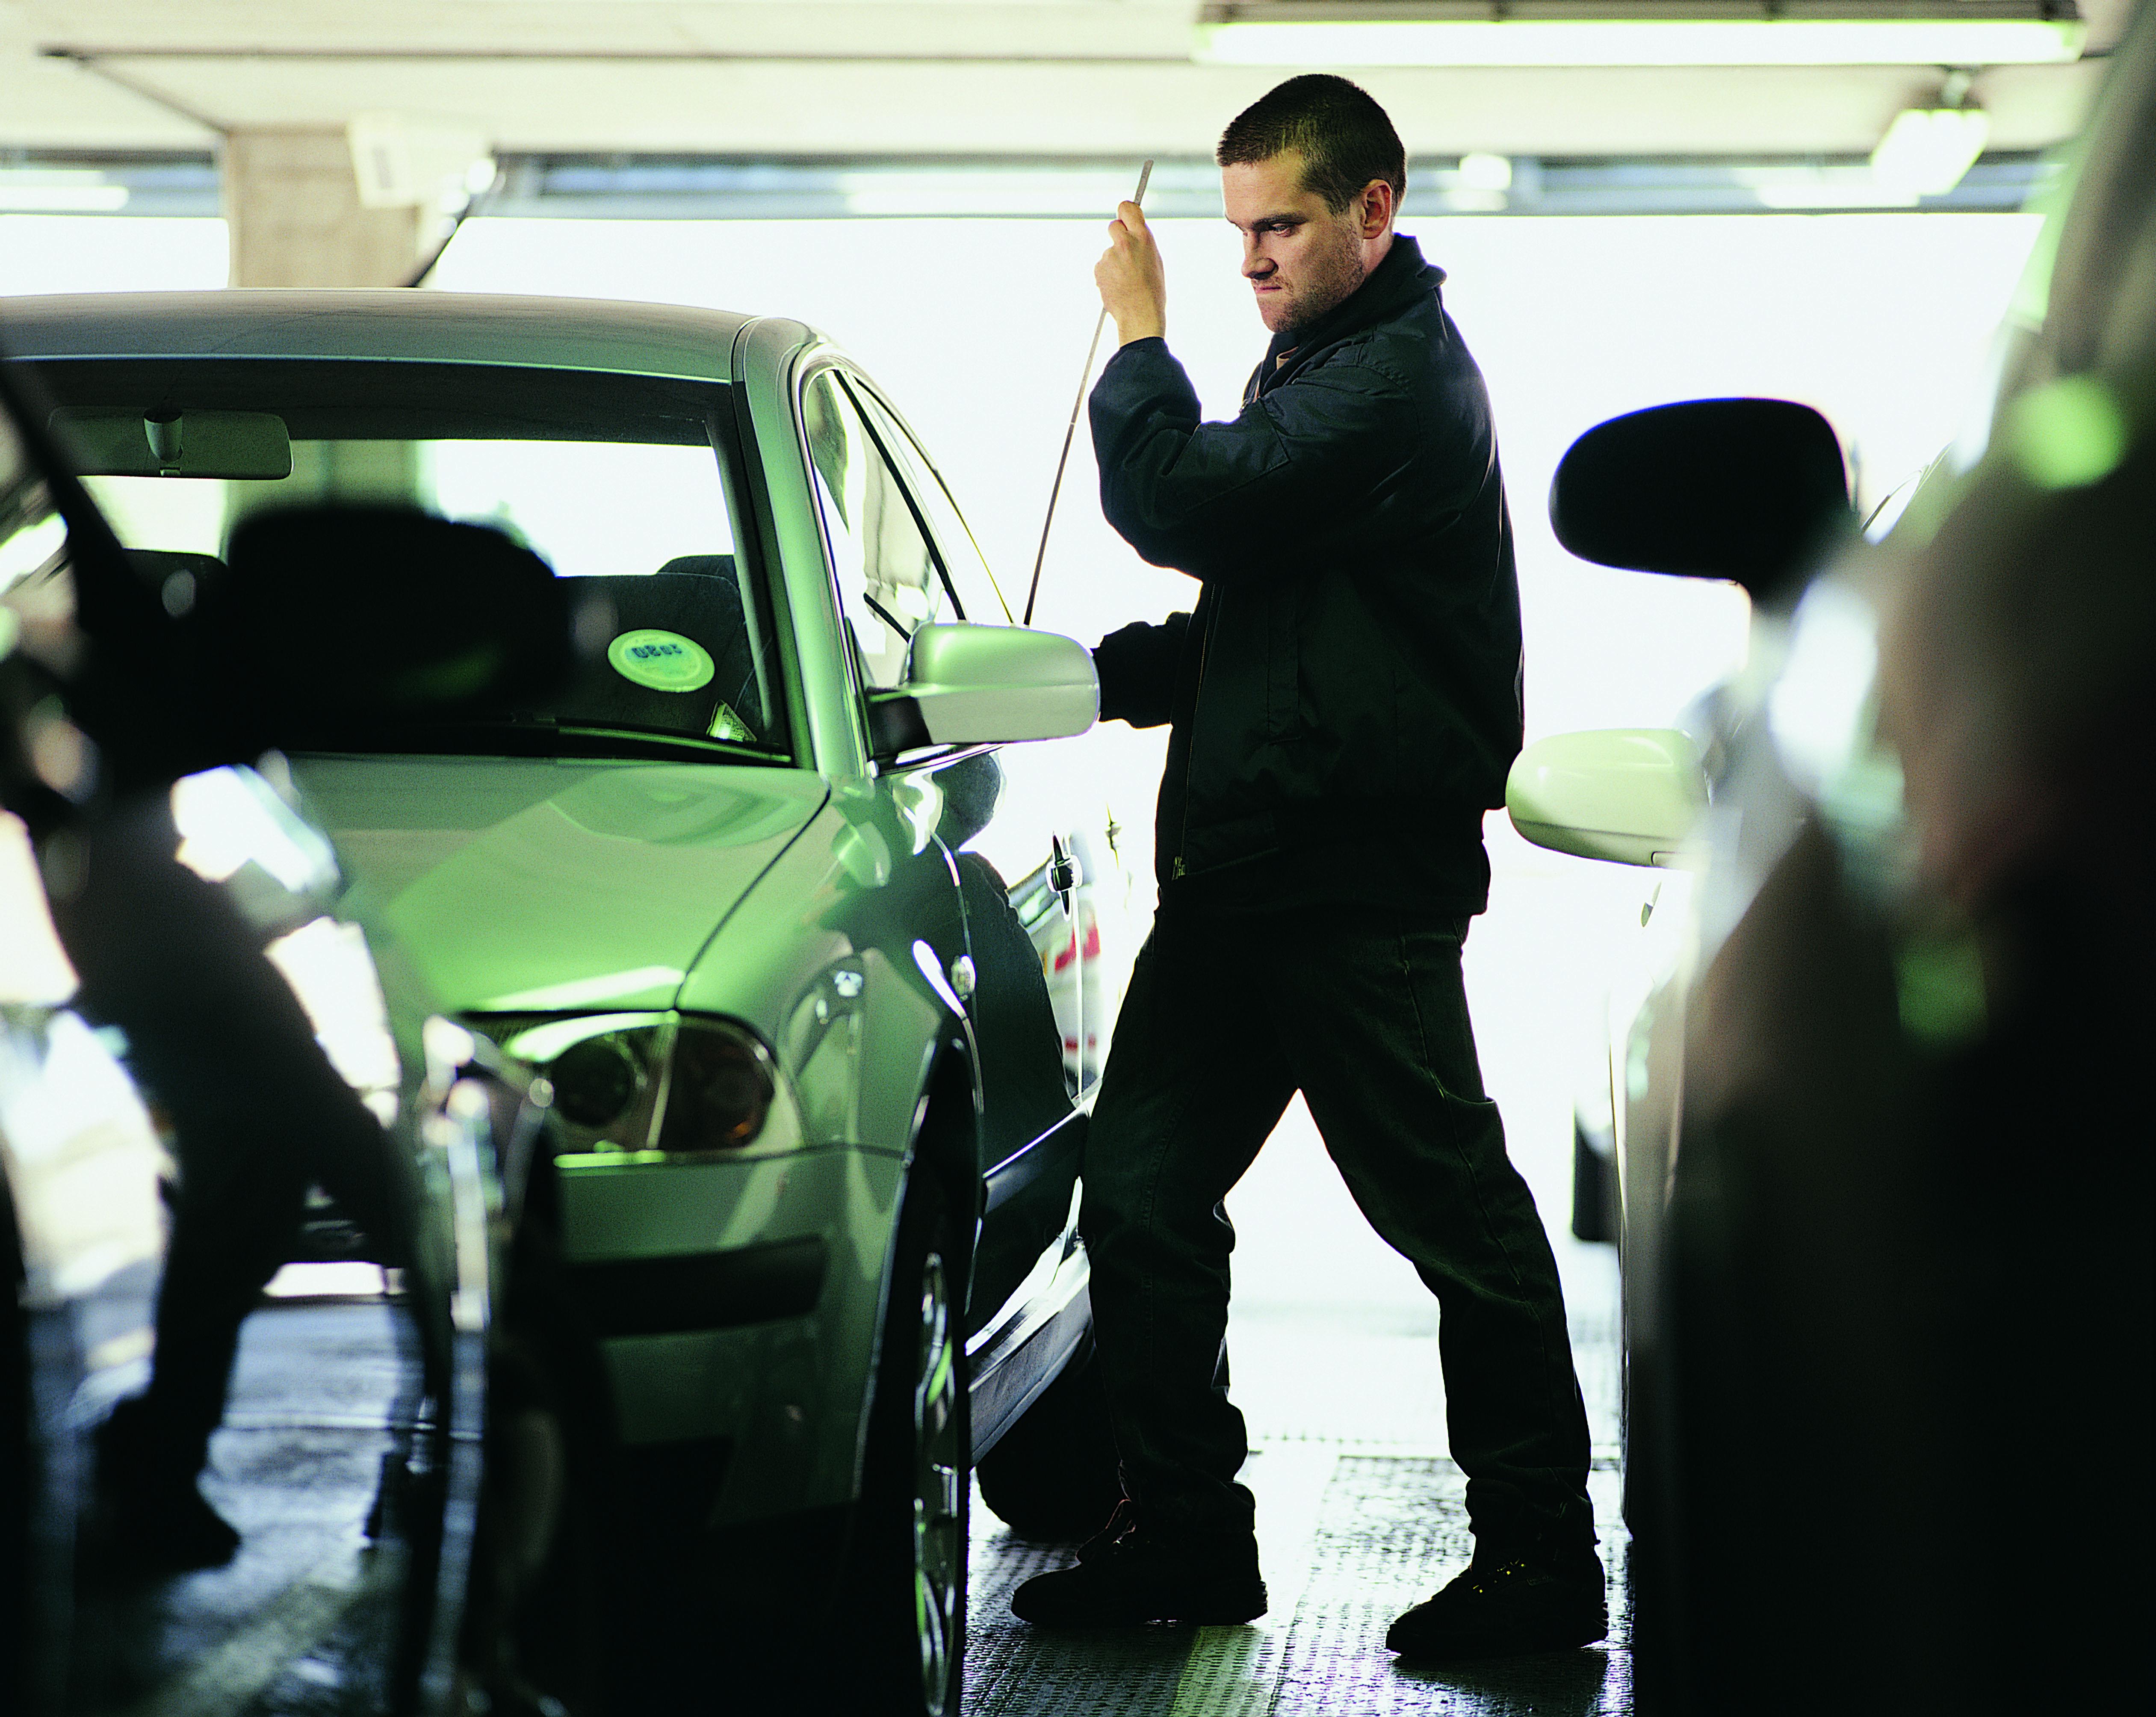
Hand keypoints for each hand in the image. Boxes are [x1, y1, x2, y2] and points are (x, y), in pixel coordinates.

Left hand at [1095, 201, 1165, 345]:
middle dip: (1118, 236)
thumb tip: (1133, 234)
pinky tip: (1118, 287)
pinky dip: (1107, 275)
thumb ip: (1142, 243)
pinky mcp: (1098, 268)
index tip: (1126, 217)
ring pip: (1109, 252)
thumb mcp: (1155, 260)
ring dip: (1114, 262)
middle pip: (1114, 226)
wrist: (1140, 315)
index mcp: (1142, 237)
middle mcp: (1124, 242)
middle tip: (1126, 254)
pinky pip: (1102, 267)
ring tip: (1126, 281)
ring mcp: (1108, 255)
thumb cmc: (1152, 291)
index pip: (1127, 208)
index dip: (1126, 211)